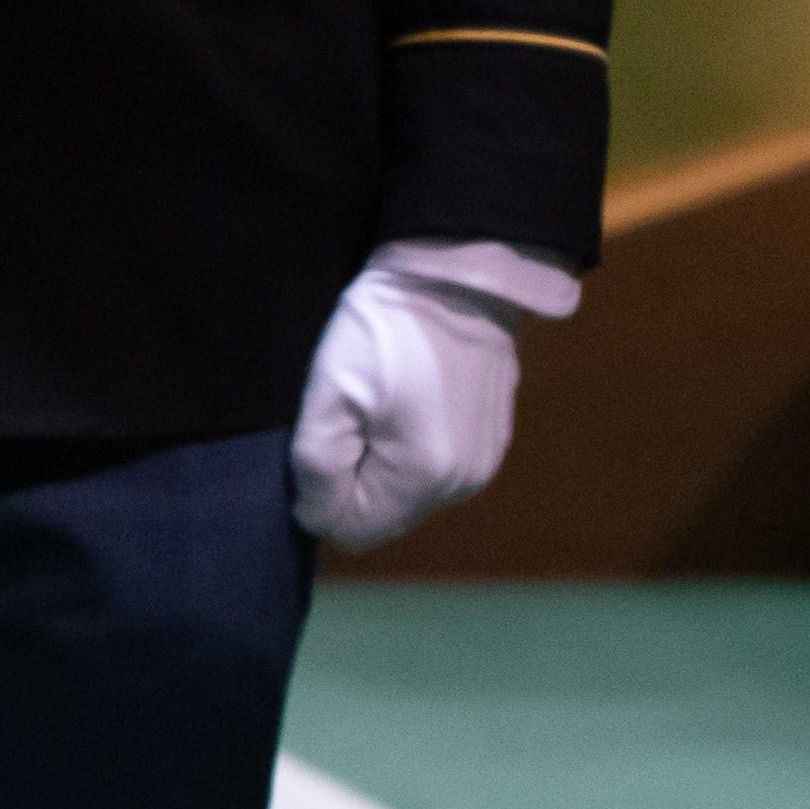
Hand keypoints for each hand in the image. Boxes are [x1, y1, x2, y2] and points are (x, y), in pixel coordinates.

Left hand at [286, 242, 568, 549]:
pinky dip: (413, 449)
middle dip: (355, 480)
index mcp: (421, 479)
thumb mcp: (330, 392)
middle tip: (353, 414)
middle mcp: (460, 486)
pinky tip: (412, 401)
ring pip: (408, 495)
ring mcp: (482, 465)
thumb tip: (317, 518)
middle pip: (383, 517)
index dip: (323, 493)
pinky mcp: (492, 442)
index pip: (352, 530)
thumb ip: (317, 467)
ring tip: (383, 404)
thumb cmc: (386, 330)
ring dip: (384, 465)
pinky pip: (435, 471)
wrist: (459, 277)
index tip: (328, 433)